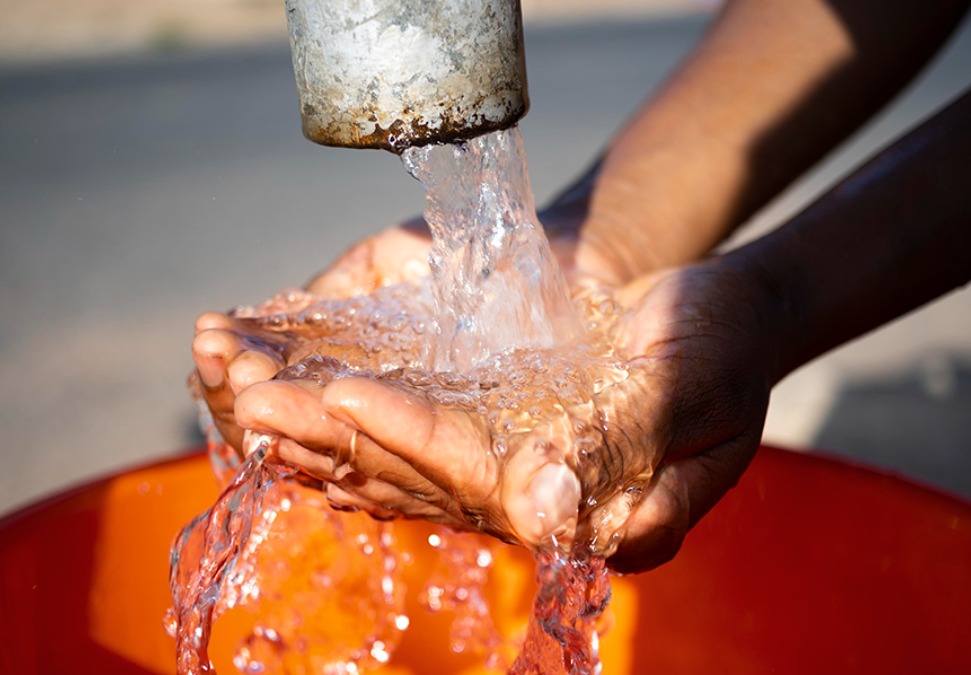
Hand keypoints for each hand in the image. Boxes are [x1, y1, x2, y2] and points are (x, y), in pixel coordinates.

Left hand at [228, 259, 778, 571]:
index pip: (483, 483)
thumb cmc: (725, 344)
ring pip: (401, 468)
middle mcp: (545, 514)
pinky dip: (351, 425)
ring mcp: (514, 482)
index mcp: (599, 517)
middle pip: (421, 484)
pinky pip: (411, 445)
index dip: (409, 438)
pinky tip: (295, 407)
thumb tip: (545, 504)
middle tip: (252, 402)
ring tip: (245, 402)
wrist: (726, 316)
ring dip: (322, 436)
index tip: (341, 394)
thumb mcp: (691, 386)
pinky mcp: (495, 446)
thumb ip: (621, 445)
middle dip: (334, 441)